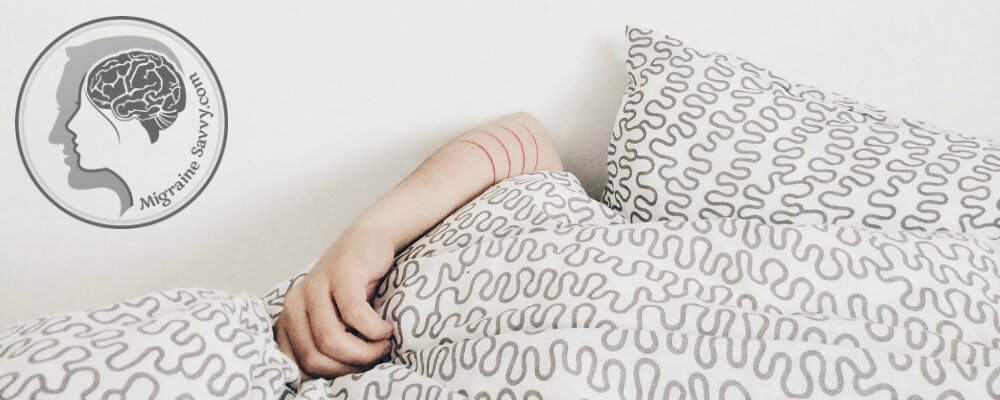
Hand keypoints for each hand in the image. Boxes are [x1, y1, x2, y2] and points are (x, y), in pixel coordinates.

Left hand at [274, 224, 395, 380]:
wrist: (372, 239)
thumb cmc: (357, 287)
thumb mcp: (335, 319)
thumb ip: (324, 345)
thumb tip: (326, 384)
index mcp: (290, 318)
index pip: (298, 365)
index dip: (330, 375)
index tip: (354, 368)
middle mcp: (295, 302)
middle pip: (315, 358)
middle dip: (350, 367)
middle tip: (375, 357)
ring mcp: (316, 286)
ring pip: (331, 341)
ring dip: (366, 351)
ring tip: (383, 344)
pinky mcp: (340, 274)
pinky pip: (354, 316)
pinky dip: (375, 329)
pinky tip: (386, 327)